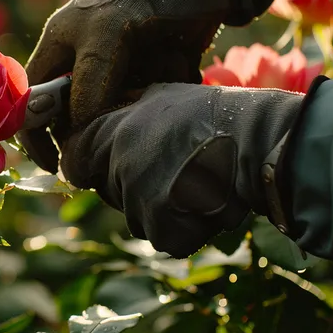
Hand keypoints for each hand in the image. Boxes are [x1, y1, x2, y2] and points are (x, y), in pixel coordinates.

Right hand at [17, 0, 239, 171]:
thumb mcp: (106, 32)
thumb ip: (89, 82)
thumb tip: (78, 134)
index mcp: (57, 49)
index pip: (32, 104)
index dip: (38, 137)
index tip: (59, 166)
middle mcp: (81, 65)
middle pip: (73, 118)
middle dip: (93, 132)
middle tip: (114, 146)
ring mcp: (115, 74)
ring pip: (112, 117)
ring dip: (132, 116)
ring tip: (153, 95)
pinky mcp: (148, 79)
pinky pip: (146, 108)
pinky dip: (160, 103)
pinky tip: (175, 76)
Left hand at [59, 83, 302, 257]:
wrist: (259, 141)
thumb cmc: (215, 115)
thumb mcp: (162, 96)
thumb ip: (127, 111)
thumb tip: (109, 121)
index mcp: (111, 130)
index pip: (73, 158)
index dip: (85, 164)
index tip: (96, 168)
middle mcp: (118, 163)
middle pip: (107, 190)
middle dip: (130, 187)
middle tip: (169, 173)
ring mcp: (137, 197)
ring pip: (135, 216)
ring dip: (158, 209)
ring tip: (194, 184)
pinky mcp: (161, 226)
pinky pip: (162, 236)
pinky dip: (182, 228)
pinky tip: (204, 204)